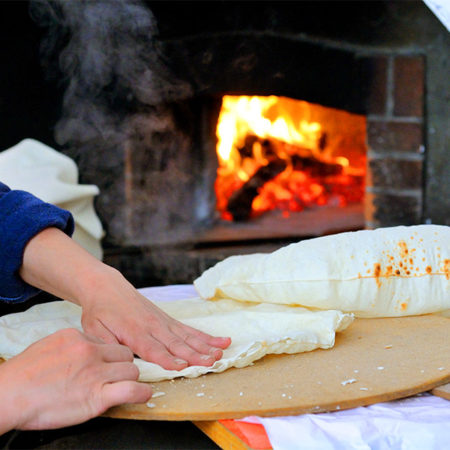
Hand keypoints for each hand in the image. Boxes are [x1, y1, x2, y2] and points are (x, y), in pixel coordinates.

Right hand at [0, 328, 150, 433]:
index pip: (108, 343)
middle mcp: (91, 352)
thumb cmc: (23, 375)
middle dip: (123, 365)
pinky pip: (131, 390)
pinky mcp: (97, 397)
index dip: (110, 356)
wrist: (8, 395)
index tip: (108, 364)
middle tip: (116, 376)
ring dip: (130, 379)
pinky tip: (142, 395)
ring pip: (131, 371)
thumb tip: (86, 348)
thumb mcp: (49, 345)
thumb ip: (72, 345)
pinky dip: (140, 393)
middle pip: (124, 354)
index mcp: (79, 338)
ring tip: (125, 387)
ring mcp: (95, 373)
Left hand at [79, 265, 230, 370]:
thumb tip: (120, 362)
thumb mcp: (95, 330)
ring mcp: (163, 322)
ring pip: (187, 336)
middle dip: (195, 354)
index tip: (182, 366)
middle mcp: (153, 326)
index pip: (153, 349)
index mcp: (134, 332)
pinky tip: (220, 341)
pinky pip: (189, 329)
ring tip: (220, 353)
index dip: (168, 359)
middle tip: (211, 362)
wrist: (107, 287)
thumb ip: (108, 346)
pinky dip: (205, 336)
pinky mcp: (168, 319)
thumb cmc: (100, 311)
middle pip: (177, 343)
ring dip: (205, 345)